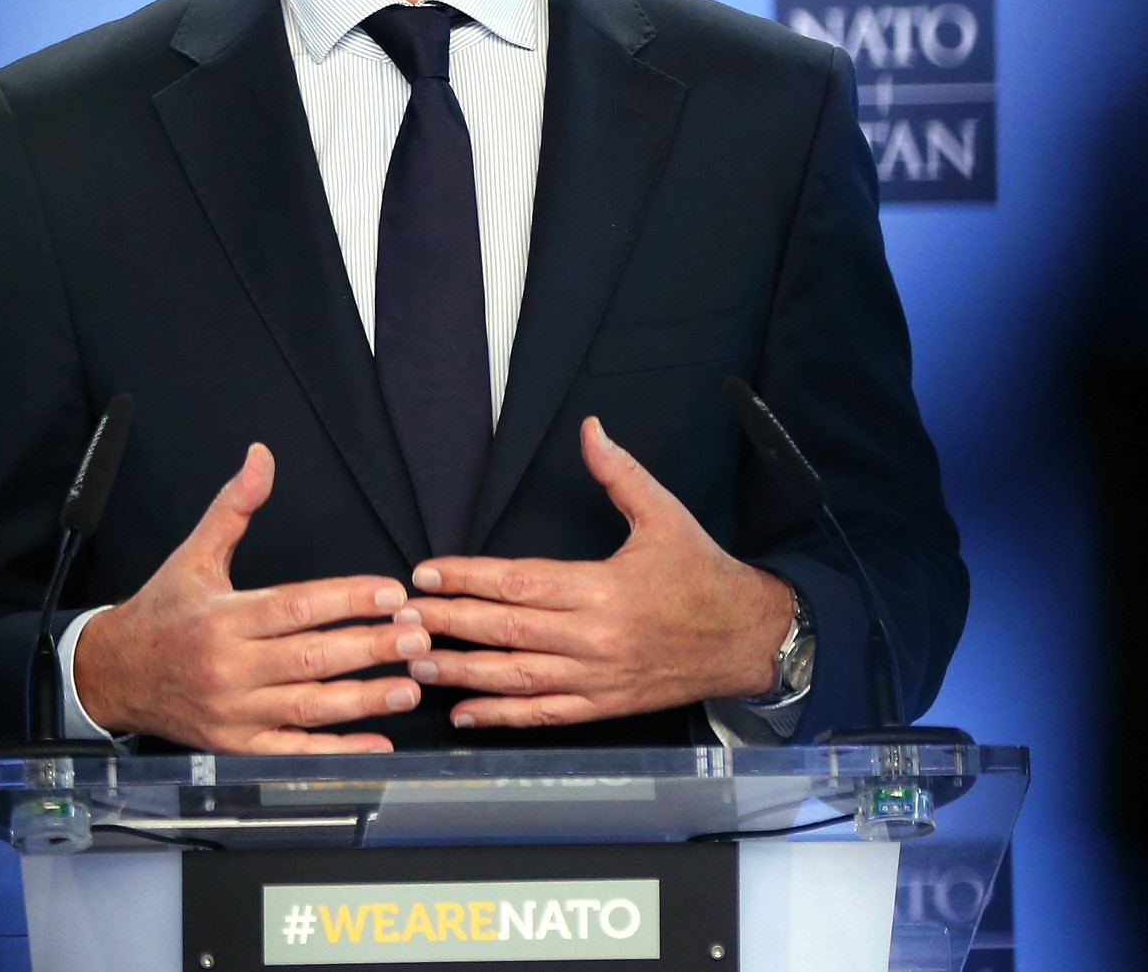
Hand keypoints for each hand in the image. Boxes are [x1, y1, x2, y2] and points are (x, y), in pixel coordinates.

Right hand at [73, 442, 430, 752]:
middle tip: (418, 638)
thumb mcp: (193, 554)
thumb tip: (261, 457)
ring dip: (365, 698)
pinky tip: (377, 743)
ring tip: (410, 685)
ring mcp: (233, 711)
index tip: (392, 594)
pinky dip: (337, 752)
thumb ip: (234, 506)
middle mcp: (229, 666)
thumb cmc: (161, 613)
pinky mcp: (236, 745)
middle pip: (311, 656)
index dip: (348, 599)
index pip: (296, 606)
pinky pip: (293, 753)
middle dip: (370, 647)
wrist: (112, 675)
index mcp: (223, 616)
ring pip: (309, 706)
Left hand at [403, 416, 795, 728]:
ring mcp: (597, 677)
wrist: (746, 637)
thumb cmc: (702, 574)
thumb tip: (590, 430)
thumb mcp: (665, 514)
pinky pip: (544, 715)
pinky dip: (501, 717)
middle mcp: (595, 637)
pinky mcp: (604, 705)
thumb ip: (620, 473)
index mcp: (603, 588)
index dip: (468, 579)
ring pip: (517, 678)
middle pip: (507, 631)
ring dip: (462, 672)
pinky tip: (464, 713)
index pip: (519, 583)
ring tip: (416, 662)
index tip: (427, 574)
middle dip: (449, 624)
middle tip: (401, 620)